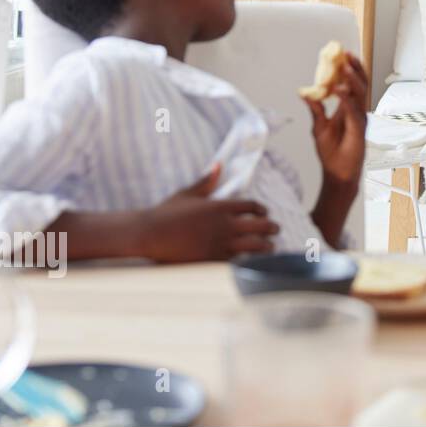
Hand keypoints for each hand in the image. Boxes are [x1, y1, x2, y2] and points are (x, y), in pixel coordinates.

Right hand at [140, 165, 279, 261]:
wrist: (149, 235)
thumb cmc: (166, 213)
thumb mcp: (187, 194)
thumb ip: (206, 181)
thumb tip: (218, 164)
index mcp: (220, 206)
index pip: (252, 206)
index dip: (262, 210)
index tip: (265, 212)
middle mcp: (224, 225)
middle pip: (260, 225)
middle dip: (271, 227)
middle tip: (276, 229)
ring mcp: (220, 243)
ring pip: (255, 245)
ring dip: (266, 246)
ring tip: (271, 247)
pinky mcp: (213, 260)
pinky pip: (240, 260)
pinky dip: (251, 260)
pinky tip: (255, 262)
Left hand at [305, 53, 368, 187]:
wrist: (337, 173)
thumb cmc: (331, 153)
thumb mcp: (319, 127)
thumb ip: (316, 109)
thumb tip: (306, 93)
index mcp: (348, 109)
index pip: (351, 85)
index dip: (349, 70)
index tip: (342, 56)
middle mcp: (357, 111)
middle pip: (360, 85)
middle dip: (355, 69)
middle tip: (346, 55)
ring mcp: (360, 119)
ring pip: (360, 94)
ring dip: (352, 79)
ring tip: (344, 67)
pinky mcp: (359, 129)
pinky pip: (354, 110)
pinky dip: (347, 98)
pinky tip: (339, 89)